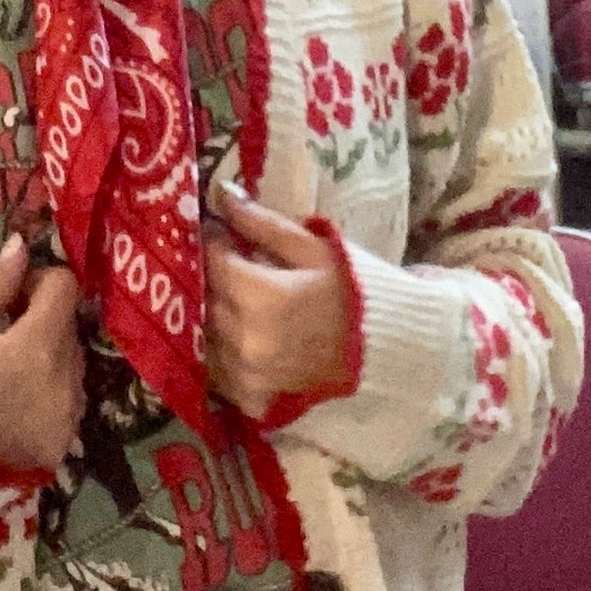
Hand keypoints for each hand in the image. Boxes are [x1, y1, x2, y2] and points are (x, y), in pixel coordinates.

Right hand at [0, 234, 85, 472]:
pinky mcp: (60, 448)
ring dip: (46, 358)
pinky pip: (67, 403)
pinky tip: (8, 405)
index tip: (9, 298)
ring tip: (0, 375)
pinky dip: (47, 394)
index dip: (37, 283)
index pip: (64, 289)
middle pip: (68, 328)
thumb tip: (21, 247)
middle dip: (40, 321)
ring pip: (71, 366)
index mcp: (35, 349)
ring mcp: (66, 421)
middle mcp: (64, 384)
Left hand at [204, 183, 352, 422]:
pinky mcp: (250, 397)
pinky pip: (216, 369)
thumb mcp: (313, 248)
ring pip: (204, 333)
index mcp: (261, 297)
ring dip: (212, 312)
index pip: (212, 261)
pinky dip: (220, 349)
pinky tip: (238, 334)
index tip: (223, 233)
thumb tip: (222, 194)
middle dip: (211, 276)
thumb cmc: (351, 292)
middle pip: (204, 298)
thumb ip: (262, 223)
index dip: (213, 242)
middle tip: (228, 264)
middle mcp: (246, 339)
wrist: (386, 350)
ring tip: (234, 298)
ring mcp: (246, 373)